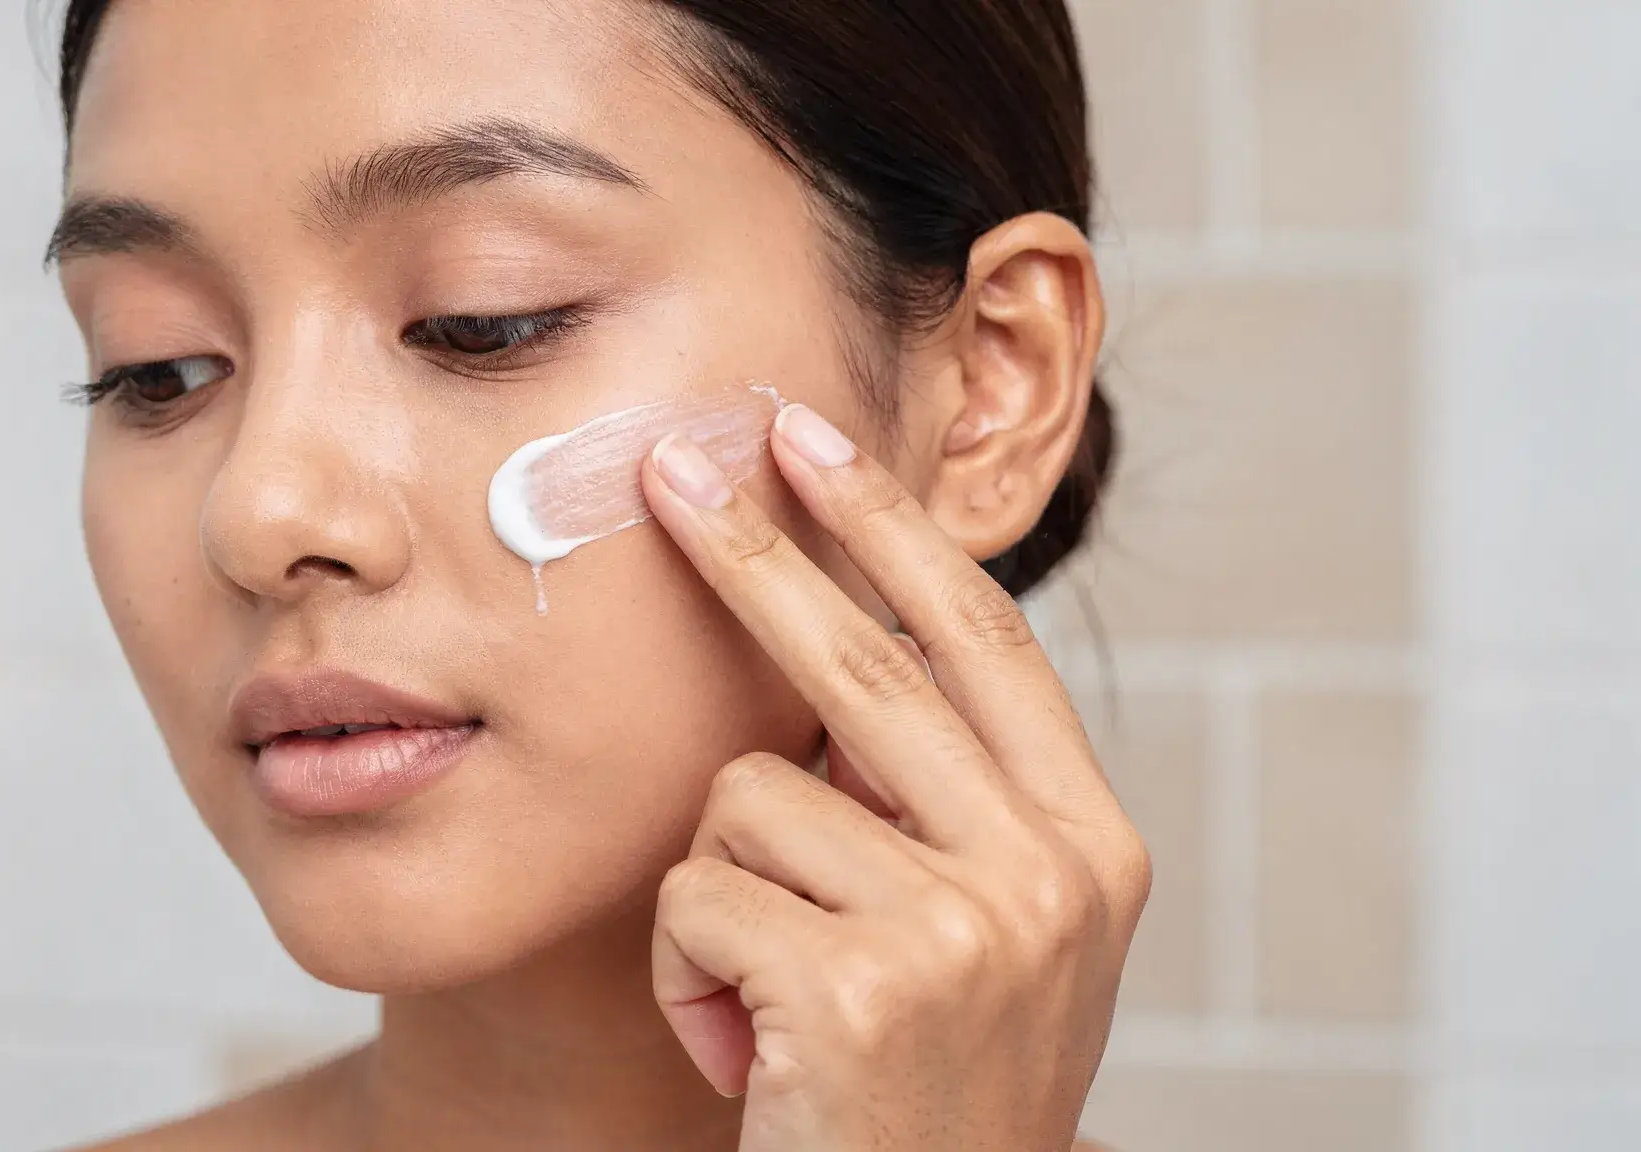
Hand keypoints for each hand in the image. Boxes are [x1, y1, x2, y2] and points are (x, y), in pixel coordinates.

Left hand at [638, 404, 1149, 1151]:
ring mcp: (967, 927)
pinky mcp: (860, 986)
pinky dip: (687, 976)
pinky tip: (746, 1054)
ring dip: (719, 899)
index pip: (981, 641)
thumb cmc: (922, 1098)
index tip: (810, 440)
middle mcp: (1051, 874)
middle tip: (676, 465)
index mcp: (1092, 847)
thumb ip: (940, 809)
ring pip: (747, 799)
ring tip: (767, 1006)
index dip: (886, 528)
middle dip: (753, 551)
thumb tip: (827, 655)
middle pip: (865, 658)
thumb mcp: (981, 942)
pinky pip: (697, 894)